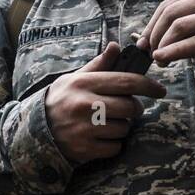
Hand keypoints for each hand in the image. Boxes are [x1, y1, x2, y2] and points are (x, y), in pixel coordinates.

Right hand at [44, 42, 166, 163]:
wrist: (34, 130)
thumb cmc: (60, 100)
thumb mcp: (74, 78)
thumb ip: (98, 65)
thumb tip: (115, 46)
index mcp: (85, 83)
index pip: (127, 81)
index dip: (148, 86)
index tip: (160, 90)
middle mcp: (85, 104)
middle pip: (130, 107)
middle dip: (133, 109)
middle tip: (126, 109)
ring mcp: (85, 128)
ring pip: (124, 128)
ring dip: (121, 127)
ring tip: (106, 124)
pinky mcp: (85, 148)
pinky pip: (115, 146)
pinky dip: (112, 144)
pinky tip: (99, 138)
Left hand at [138, 0, 194, 65]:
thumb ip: (185, 16)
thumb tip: (148, 35)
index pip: (169, 4)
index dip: (151, 24)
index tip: (143, 40)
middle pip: (170, 14)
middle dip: (154, 35)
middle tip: (148, 51)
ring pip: (179, 27)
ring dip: (162, 46)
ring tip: (158, 59)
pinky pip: (193, 44)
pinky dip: (173, 52)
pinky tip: (163, 59)